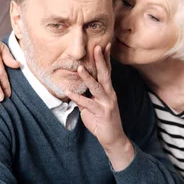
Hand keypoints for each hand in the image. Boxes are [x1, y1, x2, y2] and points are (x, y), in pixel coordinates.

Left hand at [66, 44, 133, 168]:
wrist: (114, 139)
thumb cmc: (103, 122)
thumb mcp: (93, 107)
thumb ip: (87, 97)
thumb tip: (76, 89)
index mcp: (108, 91)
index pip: (107, 71)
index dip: (105, 58)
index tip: (103, 45)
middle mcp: (110, 95)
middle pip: (105, 74)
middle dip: (100, 60)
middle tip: (97, 46)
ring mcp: (107, 104)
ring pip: (97, 87)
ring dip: (87, 77)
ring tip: (79, 67)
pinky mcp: (102, 113)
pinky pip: (88, 104)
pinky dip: (77, 98)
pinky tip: (68, 92)